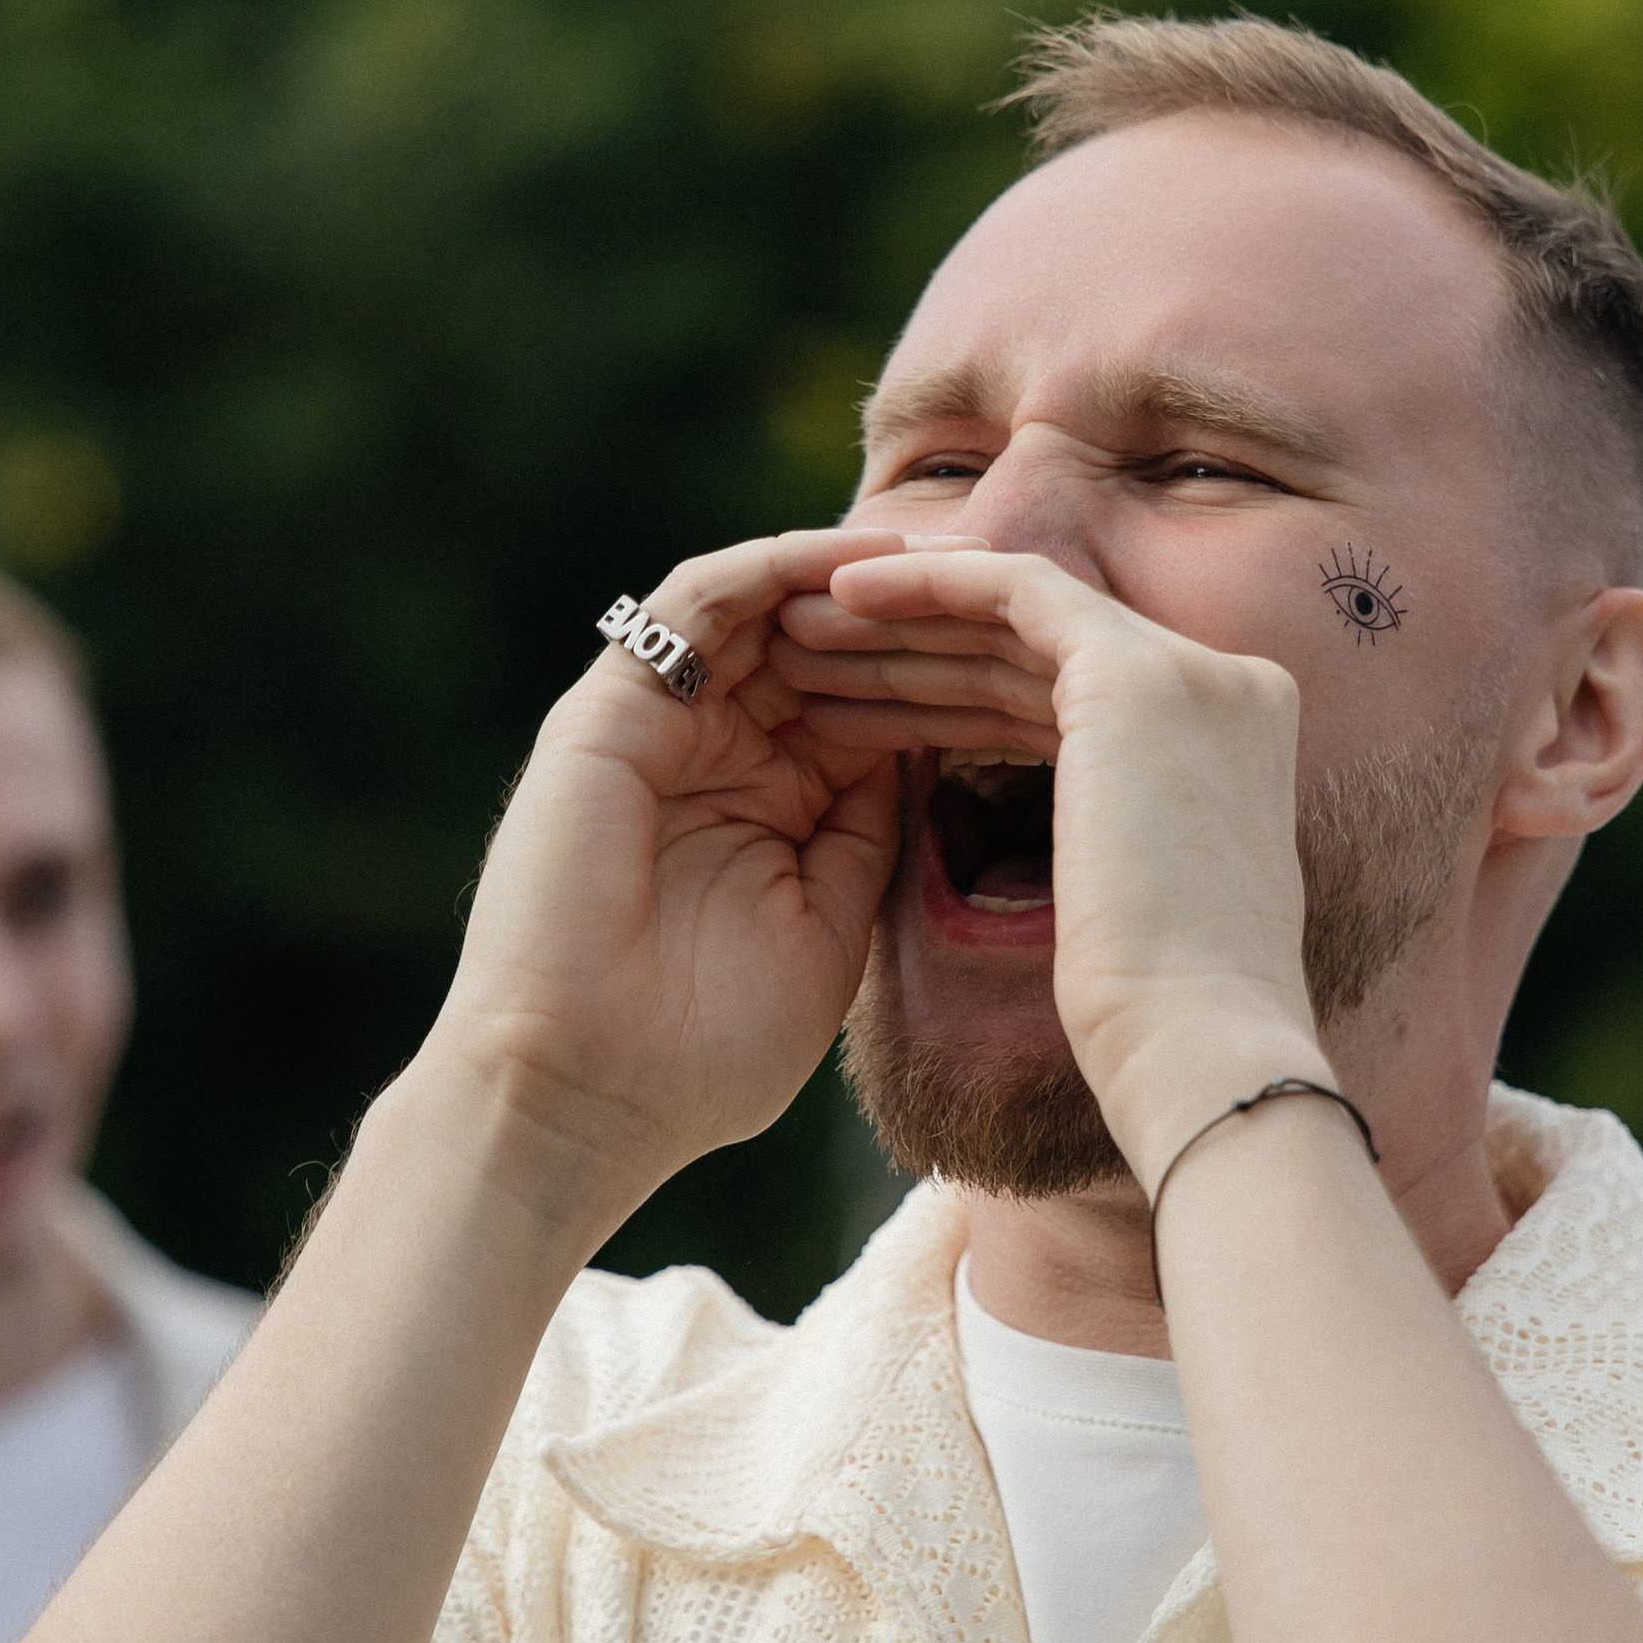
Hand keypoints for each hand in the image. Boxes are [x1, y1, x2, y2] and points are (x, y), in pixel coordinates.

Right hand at [426, 528, 958, 1240]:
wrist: (587, 1098)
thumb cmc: (704, 1052)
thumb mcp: (832, 922)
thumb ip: (873, 828)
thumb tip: (940, 743)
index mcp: (774, 803)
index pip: (870, 699)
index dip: (955, 667)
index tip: (1055, 650)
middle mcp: (718, 749)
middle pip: (827, 637)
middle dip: (920, 601)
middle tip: (1020, 562)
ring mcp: (661, 724)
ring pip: (767, 602)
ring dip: (856, 566)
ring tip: (952, 545)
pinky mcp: (609, 710)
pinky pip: (697, 603)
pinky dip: (778, 568)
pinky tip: (859, 555)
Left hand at [776, 546, 1326, 1182]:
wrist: (1197, 1050)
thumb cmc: (1150, 1022)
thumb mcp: (1130, 898)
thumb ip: (1107, 831)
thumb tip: (1063, 835)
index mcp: (1233, 743)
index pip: (1070, 689)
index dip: (959, 684)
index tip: (864, 705)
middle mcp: (1230, 687)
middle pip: (1039, 647)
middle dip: (918, 644)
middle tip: (810, 650)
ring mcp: (1194, 671)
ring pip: (1018, 613)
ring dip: (901, 616)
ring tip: (796, 632)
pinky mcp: (1141, 673)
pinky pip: (1014, 590)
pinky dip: (926, 587)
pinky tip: (841, 598)